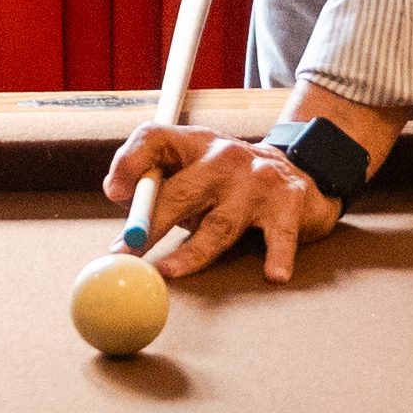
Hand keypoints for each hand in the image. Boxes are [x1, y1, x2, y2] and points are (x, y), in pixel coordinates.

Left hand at [104, 126, 336, 281]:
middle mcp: (224, 156)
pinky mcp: (288, 202)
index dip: (130, 163)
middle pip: (181, 191)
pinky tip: (274, 274)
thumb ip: (157, 184)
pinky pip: (279, 235)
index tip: (115, 194)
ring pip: (219, 224)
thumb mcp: (192, 172)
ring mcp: (258, 179)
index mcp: (194, 144)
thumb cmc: (228, 182)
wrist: (298, 170)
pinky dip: (277, 255)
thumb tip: (120, 200)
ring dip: (191, 253)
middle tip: (128, 254)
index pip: (154, 138)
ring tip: (169, 272)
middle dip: (151, 226)